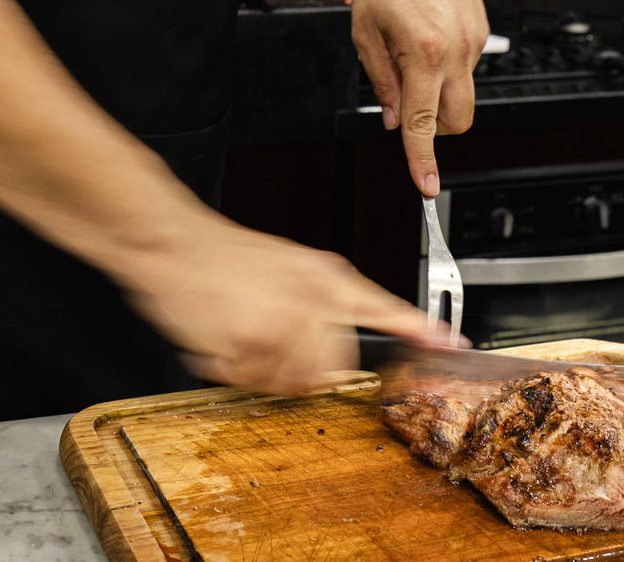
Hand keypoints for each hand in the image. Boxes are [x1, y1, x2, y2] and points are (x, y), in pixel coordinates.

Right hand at [122, 216, 436, 394]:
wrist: (173, 242)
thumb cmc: (222, 256)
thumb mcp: (286, 266)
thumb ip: (317, 304)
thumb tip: (331, 354)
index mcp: (325, 277)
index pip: (385, 308)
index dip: (418, 330)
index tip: (450, 345)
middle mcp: (311, 298)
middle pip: (331, 367)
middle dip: (303, 375)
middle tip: (270, 356)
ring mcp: (282, 322)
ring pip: (291, 382)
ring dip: (262, 375)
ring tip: (239, 342)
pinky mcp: (250, 340)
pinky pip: (251, 381)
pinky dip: (231, 371)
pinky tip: (219, 341)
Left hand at [352, 0, 489, 195]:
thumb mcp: (364, 34)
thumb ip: (381, 82)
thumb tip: (393, 120)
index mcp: (423, 53)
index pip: (423, 123)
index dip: (422, 159)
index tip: (426, 184)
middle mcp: (456, 50)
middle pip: (459, 120)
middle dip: (435, 127)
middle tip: (407, 105)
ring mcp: (474, 41)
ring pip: (462, 93)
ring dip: (438, 91)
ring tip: (410, 51)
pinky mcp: (482, 31)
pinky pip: (466, 67)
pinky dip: (446, 67)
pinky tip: (427, 35)